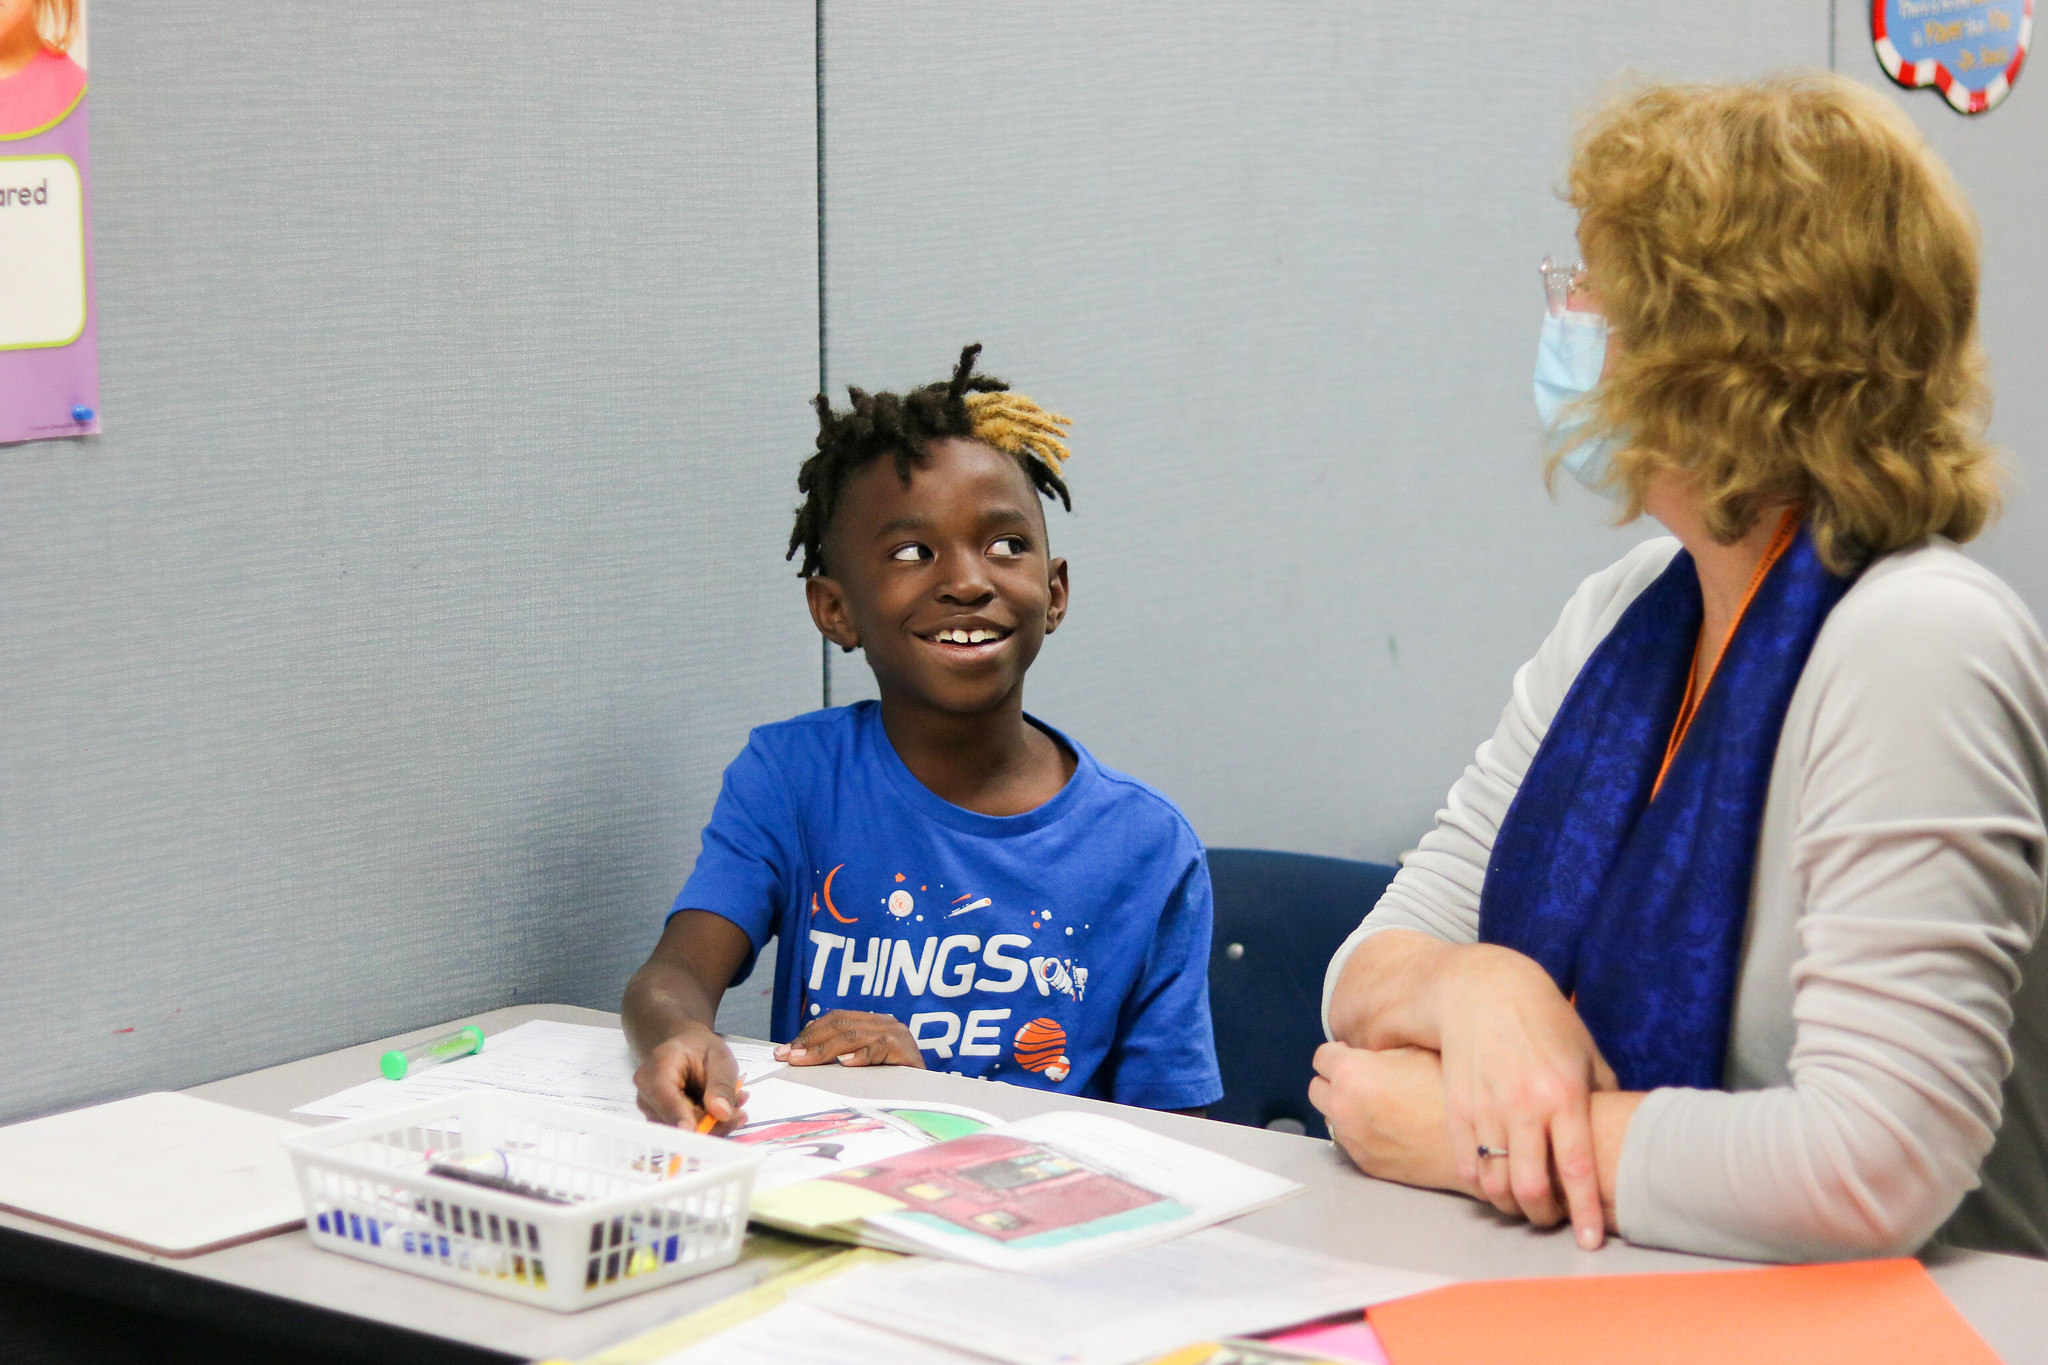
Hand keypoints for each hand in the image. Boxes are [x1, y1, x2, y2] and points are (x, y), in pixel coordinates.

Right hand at [633, 1022, 747, 1130]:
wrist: (686, 1050)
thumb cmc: (701, 1049)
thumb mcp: (720, 1057)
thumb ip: (722, 1083)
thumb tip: (721, 1113)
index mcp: (657, 1067)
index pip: (663, 1094)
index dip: (677, 1114)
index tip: (694, 1130)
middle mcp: (647, 1093)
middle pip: (675, 1121)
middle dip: (710, 1122)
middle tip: (740, 1109)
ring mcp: (651, 1112)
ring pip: (683, 1133)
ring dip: (712, 1124)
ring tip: (734, 1101)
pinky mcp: (661, 1123)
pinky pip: (686, 1135)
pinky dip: (707, 1126)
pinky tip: (720, 1109)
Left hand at [775, 1010, 927, 1068]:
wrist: (928, 1094)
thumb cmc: (890, 1082)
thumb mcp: (861, 1064)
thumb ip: (838, 1053)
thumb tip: (801, 1049)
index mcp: (871, 1022)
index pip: (835, 1019)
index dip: (808, 1033)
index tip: (784, 1051)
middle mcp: (884, 1022)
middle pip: (840, 1025)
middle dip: (809, 1041)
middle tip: (788, 1057)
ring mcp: (895, 1032)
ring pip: (852, 1036)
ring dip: (824, 1049)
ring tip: (803, 1061)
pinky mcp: (905, 1047)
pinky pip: (878, 1047)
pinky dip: (860, 1055)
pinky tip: (844, 1064)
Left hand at [1309, 1043, 1472, 1195]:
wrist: (1473, 1145)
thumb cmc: (1448, 1094)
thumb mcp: (1415, 1052)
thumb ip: (1382, 1050)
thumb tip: (1369, 1052)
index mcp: (1351, 1073)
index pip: (1321, 1056)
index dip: (1340, 1053)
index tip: (1352, 1055)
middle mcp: (1343, 1107)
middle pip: (1317, 1088)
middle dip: (1335, 1080)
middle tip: (1362, 1078)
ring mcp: (1352, 1138)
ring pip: (1331, 1116)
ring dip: (1345, 1107)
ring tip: (1377, 1103)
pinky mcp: (1364, 1162)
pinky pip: (1349, 1141)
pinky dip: (1360, 1131)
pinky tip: (1387, 1125)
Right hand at [1434, 946, 1616, 1247]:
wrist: (1481, 988)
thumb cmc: (1543, 1019)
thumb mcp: (1584, 1052)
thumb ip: (1601, 1096)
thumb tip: (1615, 1134)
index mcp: (1564, 1095)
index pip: (1578, 1170)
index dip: (1584, 1213)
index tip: (1589, 1242)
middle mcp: (1525, 1105)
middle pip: (1531, 1188)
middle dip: (1543, 1217)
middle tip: (1551, 1218)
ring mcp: (1486, 1106)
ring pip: (1496, 1182)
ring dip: (1510, 1205)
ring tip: (1521, 1204)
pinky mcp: (1456, 1104)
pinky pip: (1466, 1162)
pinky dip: (1480, 1184)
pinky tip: (1492, 1184)